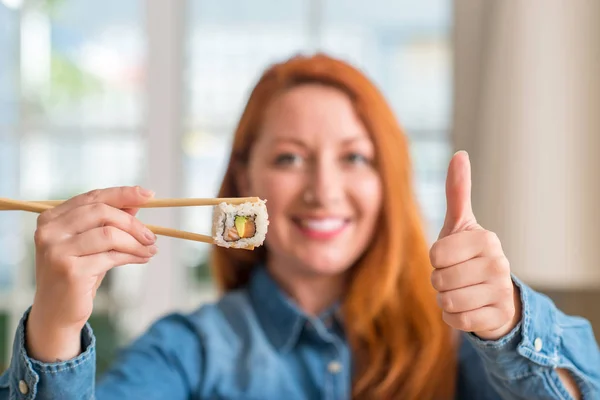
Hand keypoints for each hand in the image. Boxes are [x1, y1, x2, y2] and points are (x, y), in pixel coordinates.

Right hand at [27, 186, 157, 361]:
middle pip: (102, 212)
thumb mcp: (93, 243)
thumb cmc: (78, 273)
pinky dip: (132, 255)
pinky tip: (142, 258)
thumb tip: (136, 201)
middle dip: (133, 222)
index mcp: (51, 218)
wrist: (57, 313)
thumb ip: (109, 221)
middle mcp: (49, 231)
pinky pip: (111, 256)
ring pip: (109, 234)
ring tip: (150, 249)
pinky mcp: (70, 270)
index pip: (92, 197)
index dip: (123, 194)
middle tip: (151, 236)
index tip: (149, 194)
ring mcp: (57, 251)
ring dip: (136, 242)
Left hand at [429, 151, 520, 339]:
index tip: (452, 257)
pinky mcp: (498, 317)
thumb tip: (459, 154)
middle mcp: (498, 264)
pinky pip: (457, 321)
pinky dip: (455, 318)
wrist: (495, 294)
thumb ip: (457, 192)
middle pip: (439, 280)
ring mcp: (501, 292)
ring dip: (446, 299)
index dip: (436, 260)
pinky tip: (469, 308)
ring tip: (461, 291)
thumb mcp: (461, 224)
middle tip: (456, 276)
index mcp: (486, 239)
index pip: (436, 255)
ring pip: (447, 301)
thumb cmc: (468, 255)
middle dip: (440, 281)